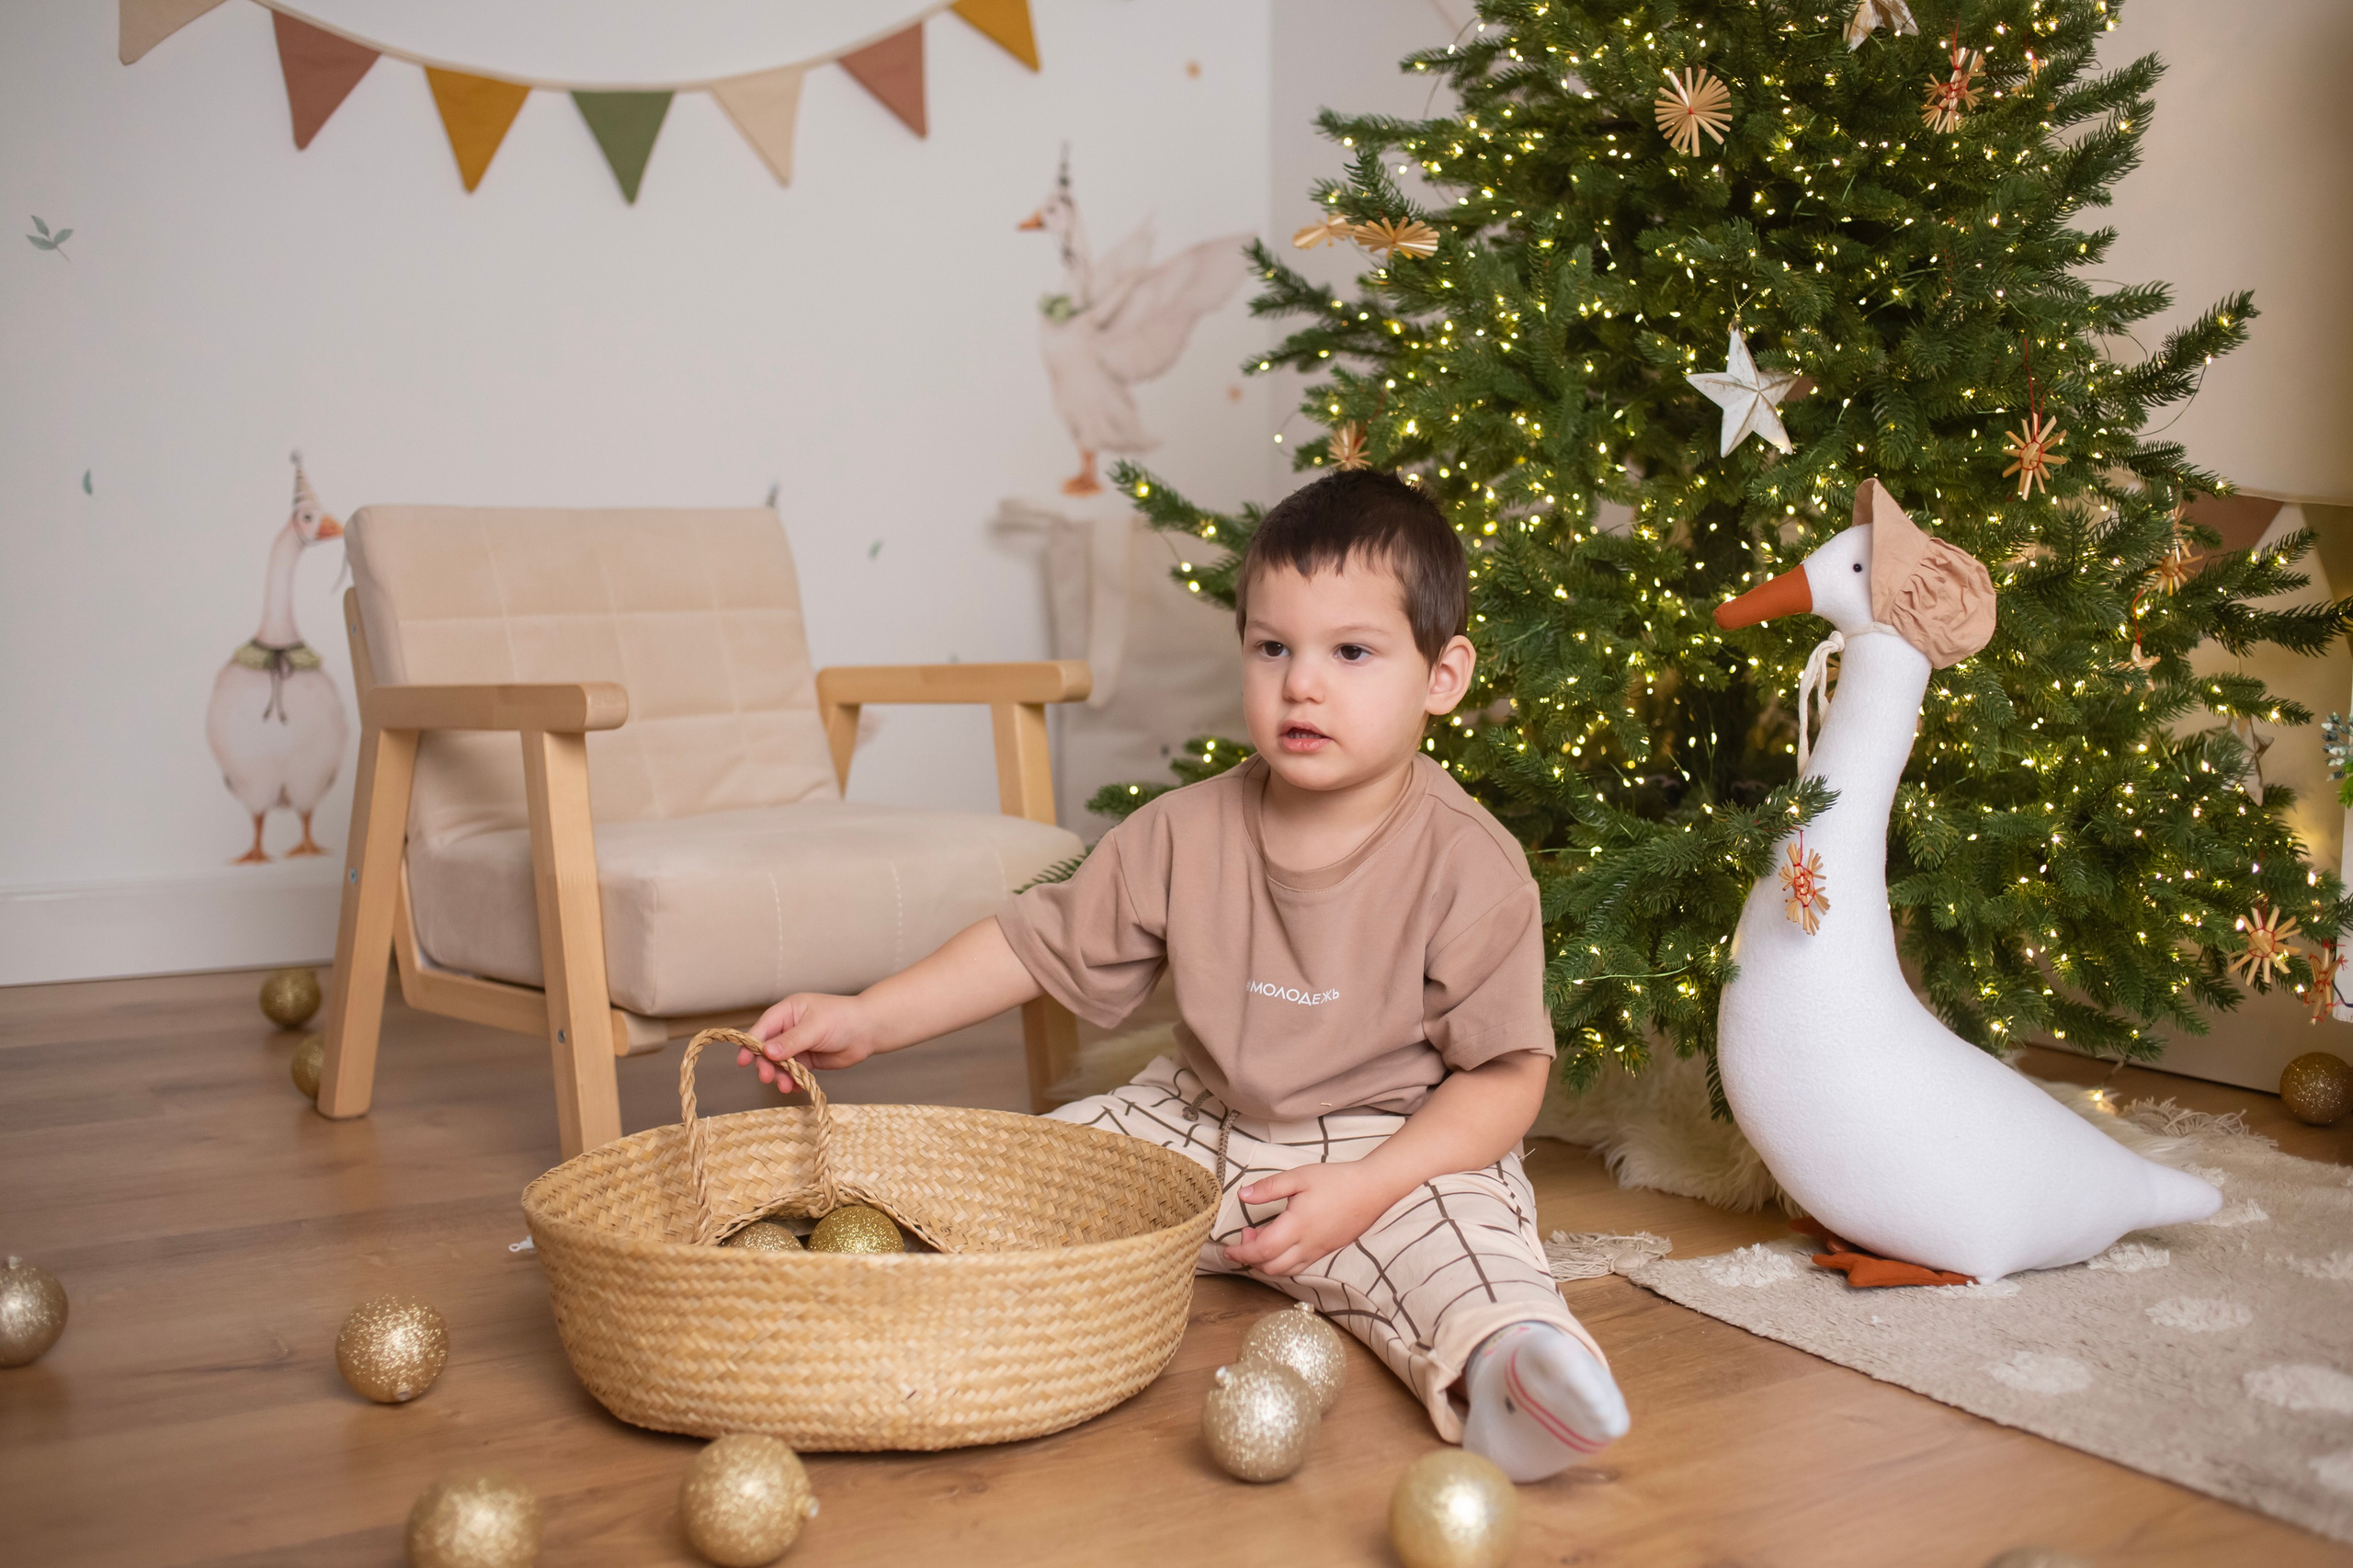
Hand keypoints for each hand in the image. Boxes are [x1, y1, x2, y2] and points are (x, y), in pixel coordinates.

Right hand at [736, 993, 877, 1081]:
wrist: (869, 1031)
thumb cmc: (843, 1019)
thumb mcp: (815, 1028)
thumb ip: (791, 1041)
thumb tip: (767, 1052)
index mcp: (788, 1012)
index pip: (762, 1028)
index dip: (750, 1044)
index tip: (743, 1061)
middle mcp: (789, 1028)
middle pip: (767, 1049)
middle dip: (766, 1064)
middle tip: (768, 1078)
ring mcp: (797, 1045)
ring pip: (779, 1064)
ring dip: (780, 1076)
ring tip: (786, 1086)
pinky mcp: (807, 1060)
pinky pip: (793, 1072)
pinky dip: (793, 1081)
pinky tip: (797, 1087)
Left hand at [1222, 1162, 1406, 1276]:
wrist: (1372, 1190)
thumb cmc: (1336, 1180)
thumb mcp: (1299, 1176)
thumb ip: (1269, 1188)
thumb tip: (1242, 1195)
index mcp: (1297, 1226)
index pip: (1262, 1250)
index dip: (1241, 1252)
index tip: (1228, 1249)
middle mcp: (1307, 1245)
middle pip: (1271, 1267)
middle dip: (1251, 1258)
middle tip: (1246, 1235)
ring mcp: (1318, 1251)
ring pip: (1286, 1271)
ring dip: (1267, 1262)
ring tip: (1263, 1237)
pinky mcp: (1327, 1251)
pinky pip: (1300, 1266)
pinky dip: (1283, 1262)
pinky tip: (1282, 1243)